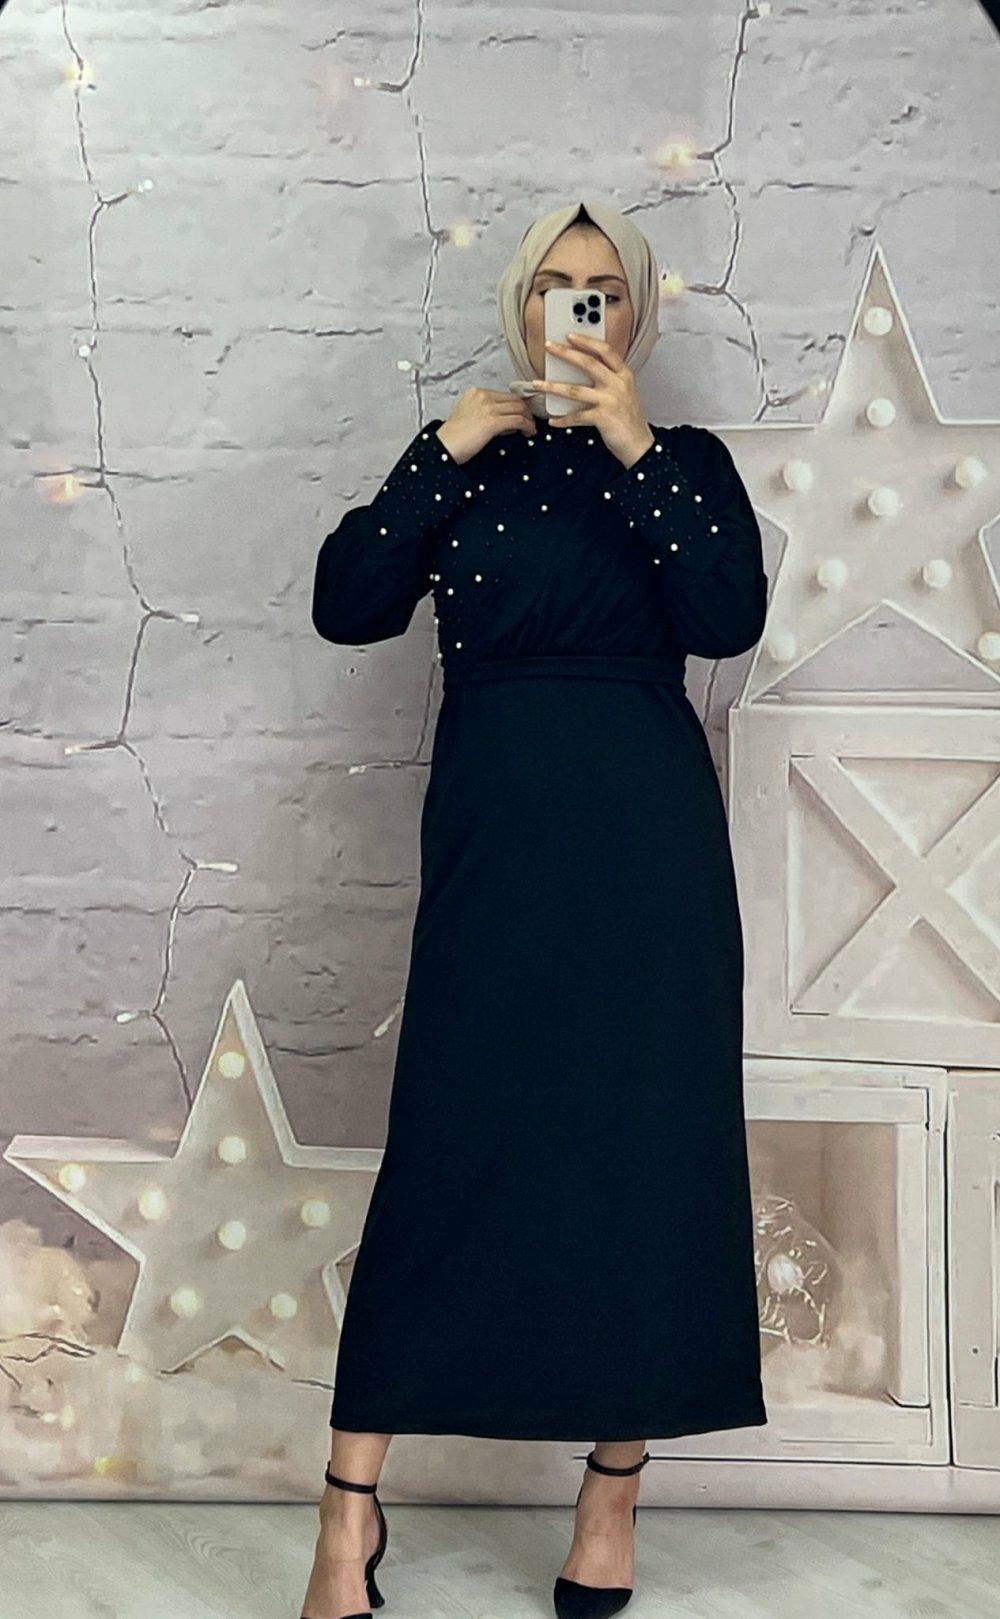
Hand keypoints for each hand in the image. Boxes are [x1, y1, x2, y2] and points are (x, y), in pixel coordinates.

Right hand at [435, 387, 536, 464]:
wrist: (443, 447)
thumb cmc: (454, 437)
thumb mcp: (469, 417)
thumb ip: (487, 414)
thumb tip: (508, 421)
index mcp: (476, 393)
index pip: (504, 395)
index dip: (517, 405)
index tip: (523, 414)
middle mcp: (482, 396)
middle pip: (514, 399)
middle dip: (526, 411)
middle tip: (530, 422)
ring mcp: (487, 408)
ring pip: (519, 408)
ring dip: (528, 419)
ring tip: (530, 429)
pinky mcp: (492, 421)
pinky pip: (518, 420)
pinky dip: (527, 426)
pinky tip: (528, 432)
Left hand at [530, 334, 653, 467]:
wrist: (639, 444)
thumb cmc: (629, 419)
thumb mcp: (624, 393)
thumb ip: (609, 380)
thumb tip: (581, 370)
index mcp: (624, 375)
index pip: (605, 351)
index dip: (587, 341)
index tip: (570, 335)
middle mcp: (618, 384)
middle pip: (588, 363)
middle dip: (565, 353)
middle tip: (548, 347)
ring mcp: (610, 400)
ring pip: (575, 390)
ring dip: (553, 387)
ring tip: (538, 384)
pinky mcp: (603, 418)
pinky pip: (577, 416)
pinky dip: (563, 420)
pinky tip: (553, 420)